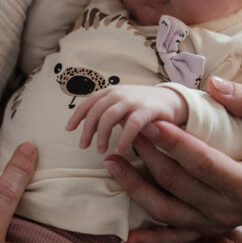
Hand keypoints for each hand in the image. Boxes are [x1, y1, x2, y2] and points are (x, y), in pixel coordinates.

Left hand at [66, 84, 187, 153]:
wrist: (173, 101)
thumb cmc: (143, 106)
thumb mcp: (122, 105)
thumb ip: (107, 111)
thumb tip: (88, 127)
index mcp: (111, 92)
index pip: (88, 102)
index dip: (77, 116)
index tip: (69, 129)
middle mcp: (120, 93)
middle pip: (96, 112)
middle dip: (87, 130)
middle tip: (84, 146)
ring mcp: (133, 101)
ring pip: (109, 117)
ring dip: (102, 136)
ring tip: (101, 150)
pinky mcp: (147, 110)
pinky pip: (131, 125)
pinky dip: (123, 138)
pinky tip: (119, 149)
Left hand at [104, 73, 241, 239]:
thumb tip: (216, 85)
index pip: (204, 164)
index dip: (174, 144)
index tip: (148, 123)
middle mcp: (233, 211)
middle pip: (179, 186)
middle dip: (149, 157)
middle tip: (126, 132)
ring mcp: (218, 223)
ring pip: (168, 212)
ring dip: (136, 189)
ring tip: (110, 162)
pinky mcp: (209, 228)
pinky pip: (176, 238)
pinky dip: (151, 240)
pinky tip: (127, 237)